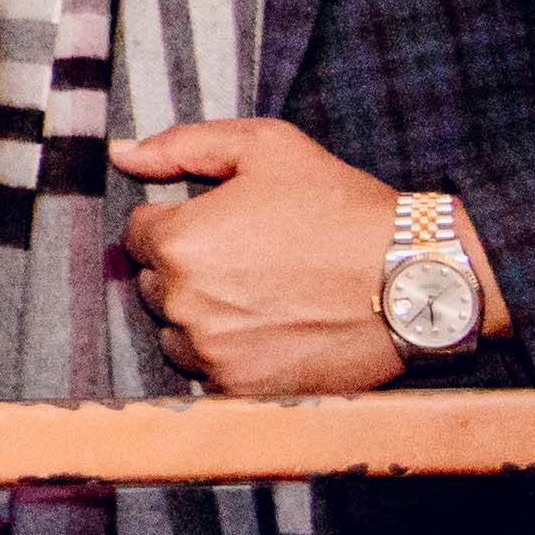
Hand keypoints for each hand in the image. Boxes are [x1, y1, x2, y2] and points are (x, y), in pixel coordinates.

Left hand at [107, 118, 494, 393]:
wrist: (412, 280)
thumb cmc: (340, 207)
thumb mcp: (266, 148)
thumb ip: (183, 145)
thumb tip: (122, 153)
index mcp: (180, 242)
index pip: (138, 232)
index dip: (177, 222)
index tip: (221, 224)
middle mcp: (183, 302)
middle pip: (153, 283)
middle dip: (186, 267)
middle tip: (248, 256)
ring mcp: (211, 351)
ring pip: (174, 330)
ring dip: (200, 314)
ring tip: (261, 294)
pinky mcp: (241, 389)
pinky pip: (206, 369)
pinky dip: (228, 352)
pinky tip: (271, 328)